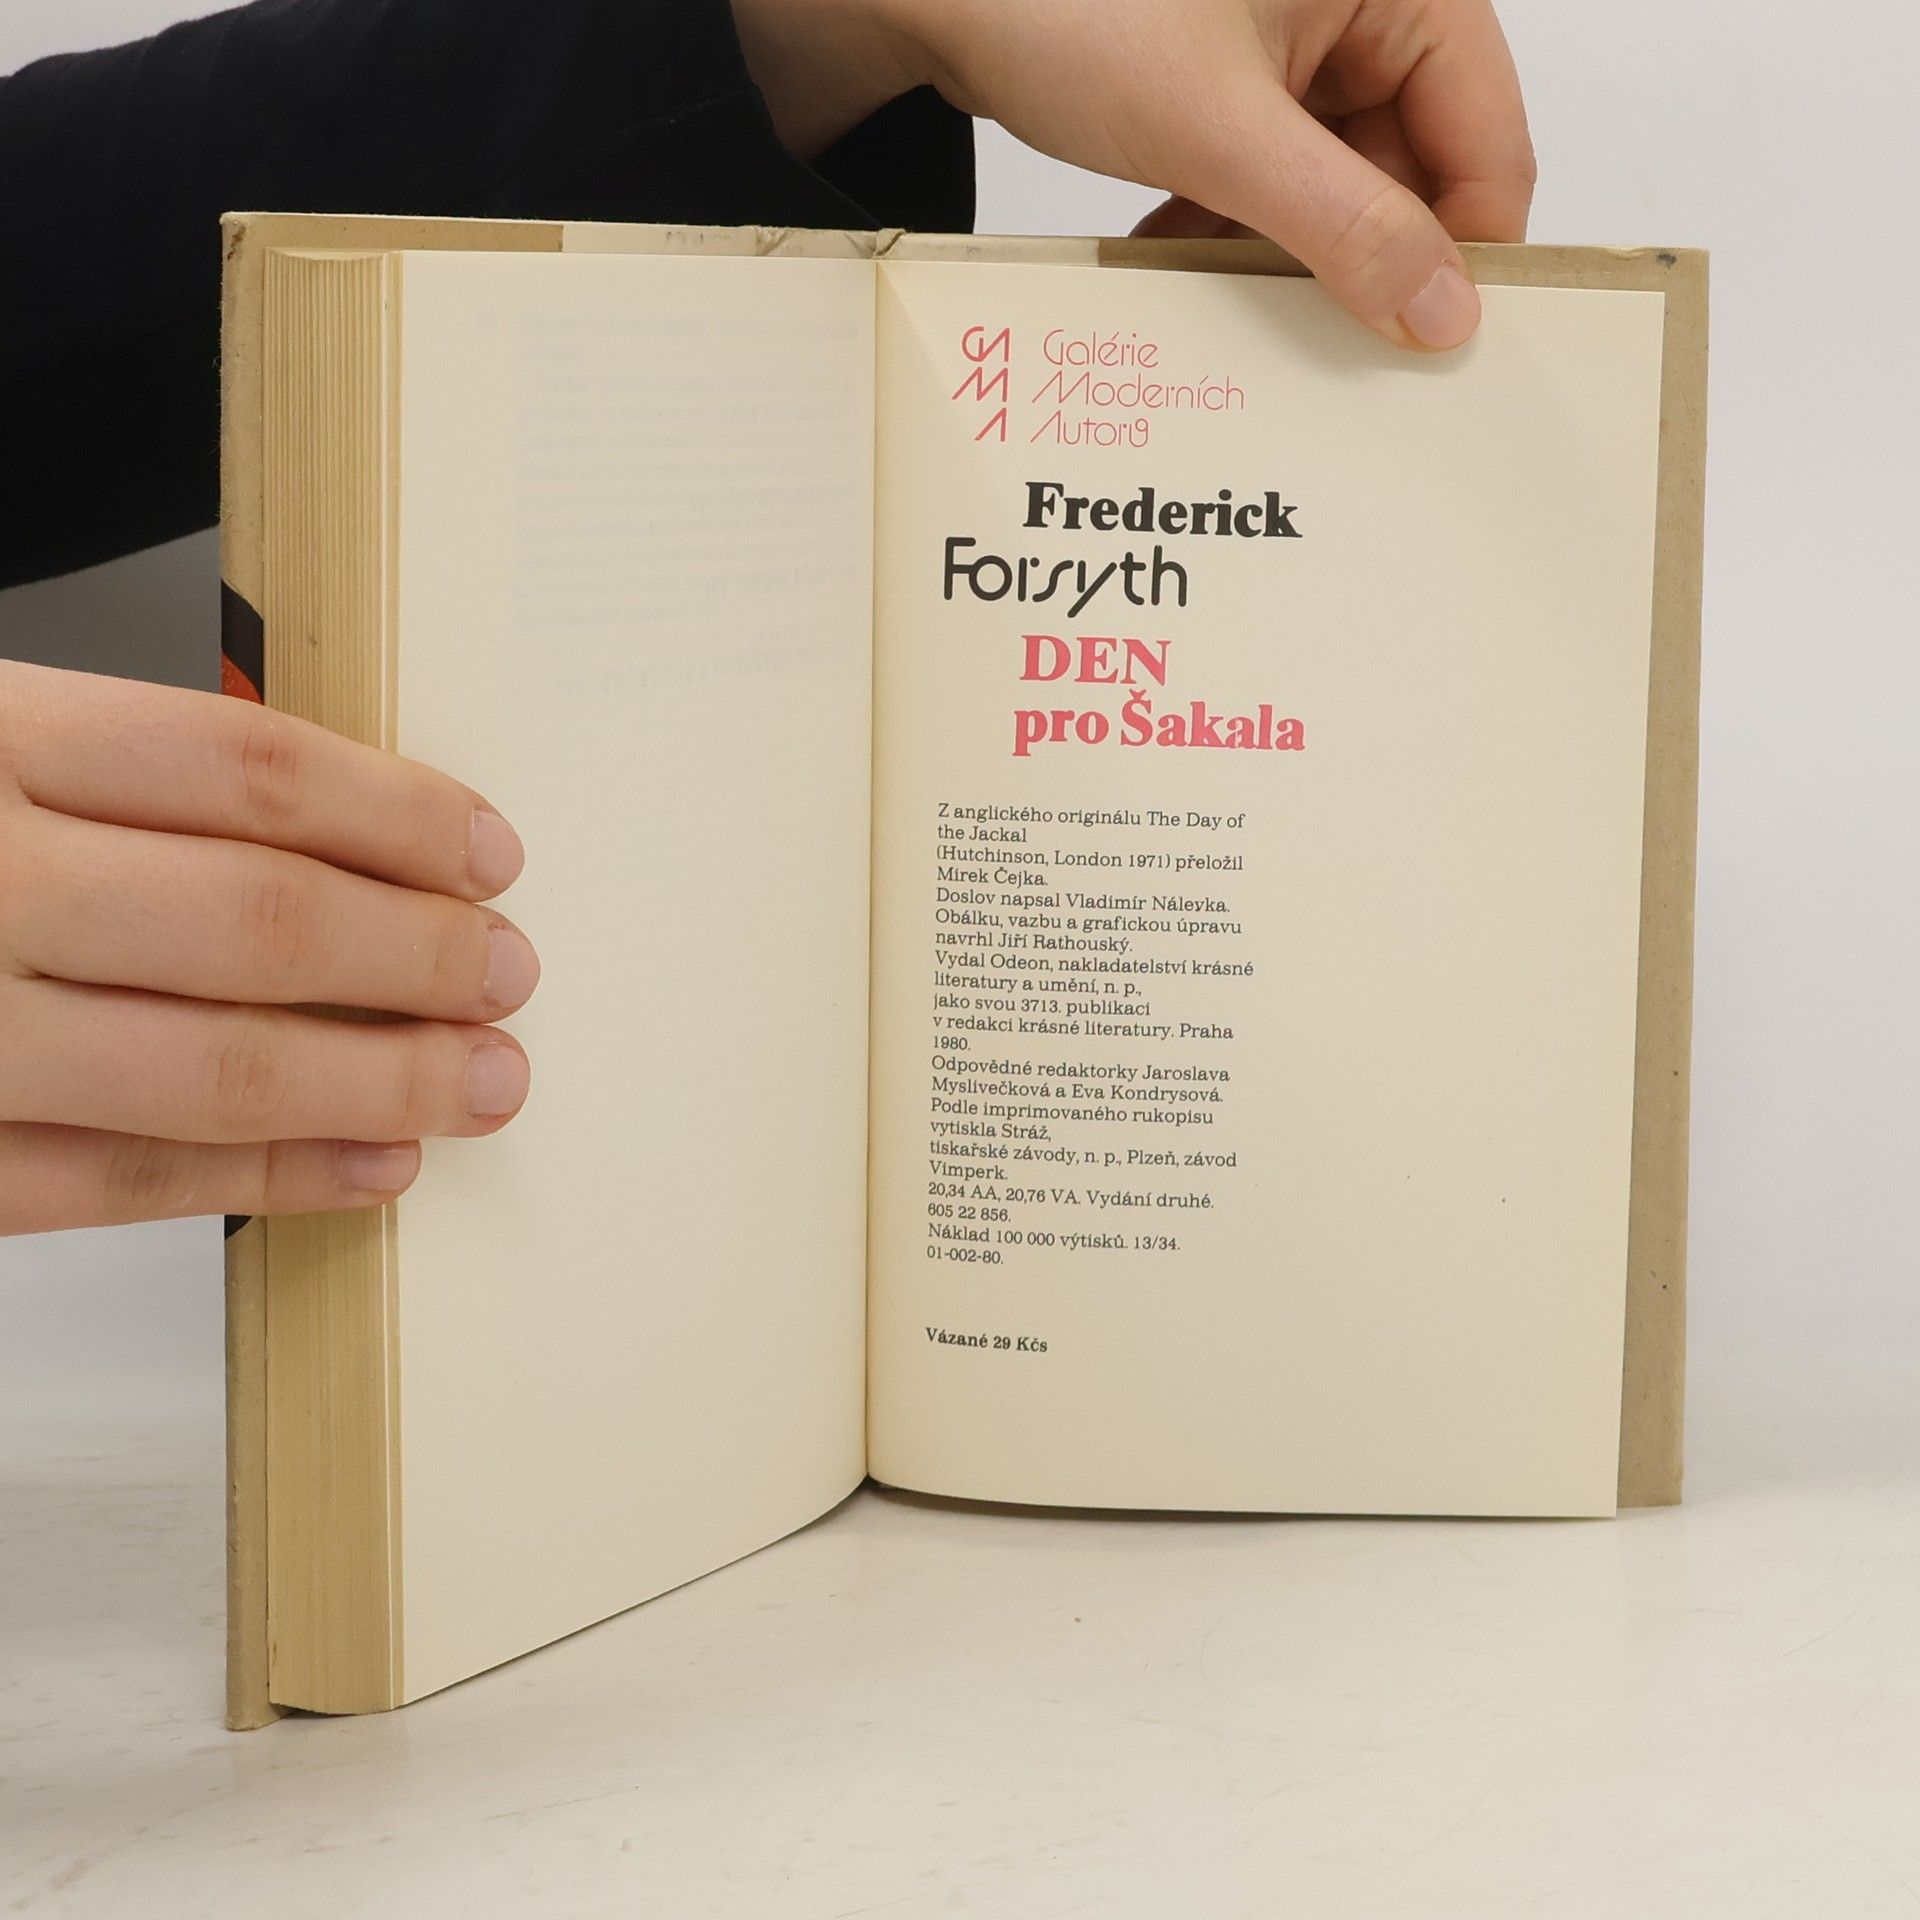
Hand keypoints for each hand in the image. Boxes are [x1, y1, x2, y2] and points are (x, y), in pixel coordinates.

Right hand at [0, 663, 538, 1233]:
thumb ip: (112, 774)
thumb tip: (338, 828)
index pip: (245, 768)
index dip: (397, 814)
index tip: (491, 853)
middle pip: (261, 920)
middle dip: (419, 958)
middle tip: (511, 974)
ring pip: (211, 1065)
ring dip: (382, 1080)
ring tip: (485, 1082)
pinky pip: (116, 1187)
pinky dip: (265, 1183)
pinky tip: (372, 1167)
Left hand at [733, 0, 1533, 350]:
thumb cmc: (1070, 5)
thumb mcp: (1222, 130)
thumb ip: (1343, 225)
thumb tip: (1441, 314)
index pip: (1487, 133)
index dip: (1467, 245)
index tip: (1433, 344)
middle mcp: (1355, 9)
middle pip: (1416, 168)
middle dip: (1363, 257)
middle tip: (1326, 346)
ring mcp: (1292, 50)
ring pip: (1337, 186)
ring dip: (1288, 253)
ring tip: (1236, 295)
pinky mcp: (1232, 86)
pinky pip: (1271, 181)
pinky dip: (1236, 230)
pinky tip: (1185, 258)